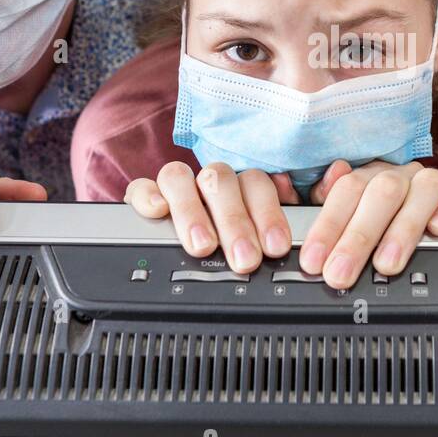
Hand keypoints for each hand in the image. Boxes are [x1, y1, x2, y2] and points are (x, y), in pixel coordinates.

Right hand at [125, 162, 296, 272]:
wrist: (185, 252)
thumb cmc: (234, 245)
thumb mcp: (261, 241)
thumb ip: (276, 232)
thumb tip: (296, 227)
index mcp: (242, 188)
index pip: (257, 184)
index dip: (268, 214)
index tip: (275, 246)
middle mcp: (210, 183)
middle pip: (221, 181)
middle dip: (235, 222)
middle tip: (244, 258)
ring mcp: (177, 188)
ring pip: (180, 178)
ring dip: (192, 211)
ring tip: (203, 245)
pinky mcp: (145, 197)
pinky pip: (141, 186)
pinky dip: (148, 196)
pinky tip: (159, 212)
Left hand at [299, 161, 437, 288]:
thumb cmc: (390, 222)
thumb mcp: (353, 219)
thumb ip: (329, 209)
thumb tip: (308, 192)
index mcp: (371, 178)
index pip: (345, 191)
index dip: (327, 226)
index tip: (314, 261)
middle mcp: (402, 176)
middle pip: (381, 192)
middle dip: (358, 236)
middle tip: (341, 272)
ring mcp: (436, 180)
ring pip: (424, 188)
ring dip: (404, 228)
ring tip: (387, 263)